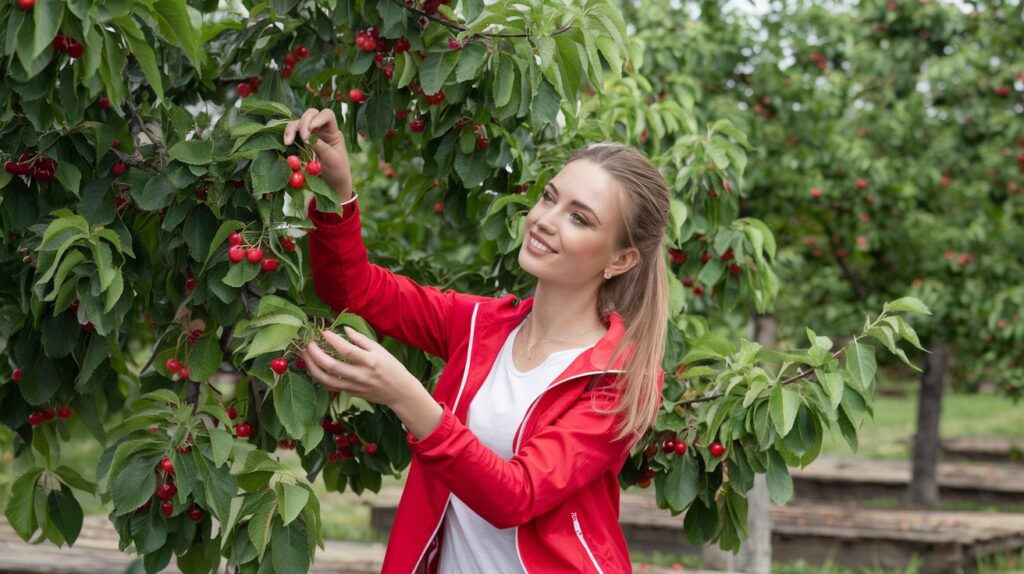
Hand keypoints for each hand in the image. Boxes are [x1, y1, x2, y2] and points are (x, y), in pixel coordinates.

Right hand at [282, 108, 352, 202]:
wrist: (332, 184)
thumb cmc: (338, 171)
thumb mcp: (333, 160)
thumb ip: (322, 148)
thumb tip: (308, 137)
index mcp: (332, 132)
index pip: (327, 115)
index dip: (319, 117)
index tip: (312, 129)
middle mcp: (320, 130)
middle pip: (310, 114)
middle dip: (303, 123)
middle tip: (303, 138)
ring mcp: (309, 135)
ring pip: (298, 122)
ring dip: (292, 129)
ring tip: (288, 142)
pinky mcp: (299, 142)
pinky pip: (291, 133)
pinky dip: (287, 135)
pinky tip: (286, 143)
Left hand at [301, 326, 419, 407]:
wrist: (399, 392)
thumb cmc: (392, 368)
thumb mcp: (380, 350)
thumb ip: (361, 340)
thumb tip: (344, 329)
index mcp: (370, 361)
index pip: (347, 350)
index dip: (333, 340)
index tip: (324, 332)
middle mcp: (360, 375)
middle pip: (331, 366)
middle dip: (315, 353)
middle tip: (308, 343)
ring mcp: (353, 386)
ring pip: (326, 379)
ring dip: (312, 366)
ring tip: (306, 355)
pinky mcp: (350, 393)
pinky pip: (329, 386)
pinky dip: (319, 376)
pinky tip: (314, 367)